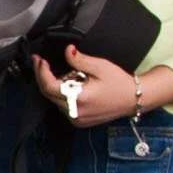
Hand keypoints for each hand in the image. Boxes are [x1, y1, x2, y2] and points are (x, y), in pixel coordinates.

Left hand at [29, 48, 172, 129]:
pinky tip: (70, 84)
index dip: (41, 71)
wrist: (134, 99)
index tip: (39, 59)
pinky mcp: (78, 121)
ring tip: (66, 73)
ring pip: (54, 100)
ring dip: (53, 85)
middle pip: (48, 94)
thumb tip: (67, 51)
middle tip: (41, 62)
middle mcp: (74, 112)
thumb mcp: (100, 66)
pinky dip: (62, 94)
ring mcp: (75, 119)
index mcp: (78, 99)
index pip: (49, 86)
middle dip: (43, 76)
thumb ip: (80, 60)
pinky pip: (62, 106)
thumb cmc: (119, 82)